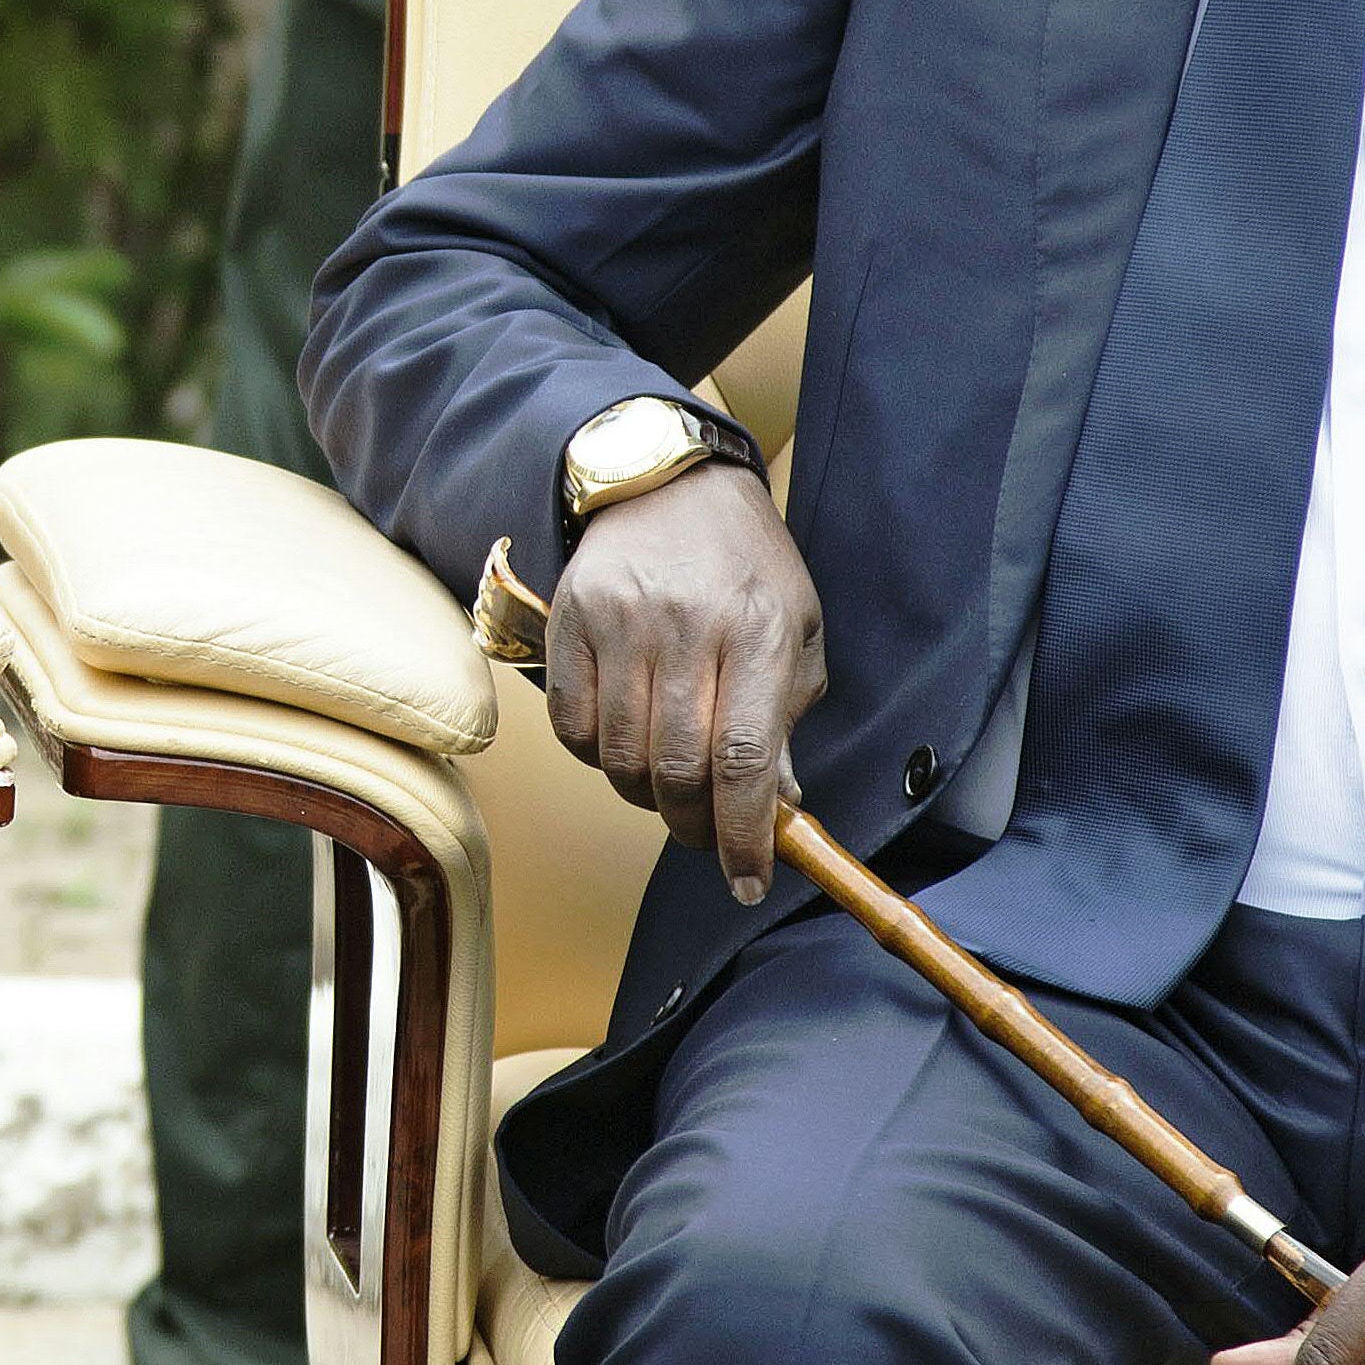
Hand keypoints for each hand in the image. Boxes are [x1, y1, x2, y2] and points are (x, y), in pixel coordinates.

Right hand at [544, 462, 826, 904]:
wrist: (668, 483)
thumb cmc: (744, 565)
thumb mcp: (794, 629)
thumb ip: (787, 717)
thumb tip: (776, 808)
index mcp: (759, 629)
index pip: (745, 757)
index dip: (743, 834)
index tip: (748, 881)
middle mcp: (687, 625)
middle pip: (678, 769)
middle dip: (696, 827)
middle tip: (709, 837)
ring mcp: (620, 622)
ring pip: (621, 759)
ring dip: (646, 798)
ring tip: (668, 788)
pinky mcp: (569, 621)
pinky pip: (573, 728)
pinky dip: (600, 758)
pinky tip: (627, 744)